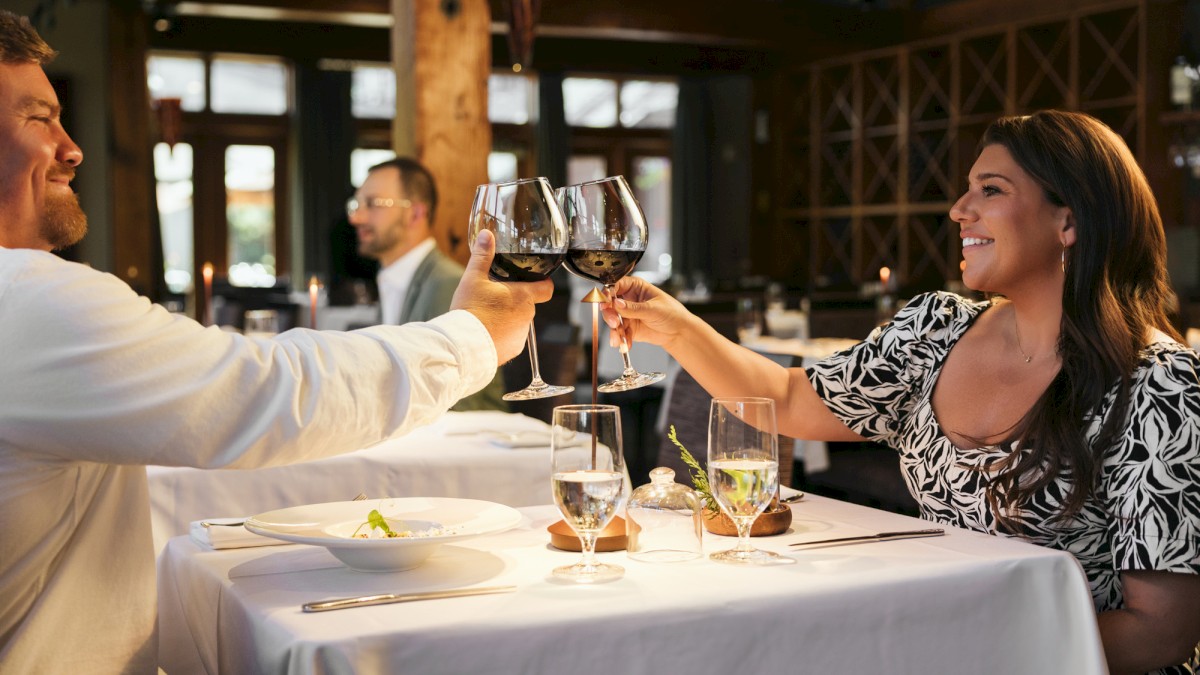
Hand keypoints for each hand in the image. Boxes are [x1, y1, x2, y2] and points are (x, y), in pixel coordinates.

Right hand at [452, 229, 552, 363]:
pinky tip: (487, 331)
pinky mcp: (513, 350)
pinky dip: (503, 335)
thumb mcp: (473, 278)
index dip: (543, 282)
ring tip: (488, 316)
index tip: (533, 280)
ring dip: (509, 318)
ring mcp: (521, 335)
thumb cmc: (469, 310)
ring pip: (519, 321)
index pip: (547, 288)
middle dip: (515, 300)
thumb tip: (486, 235)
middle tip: (495, 296)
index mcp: (523, 296)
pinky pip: (512, 338)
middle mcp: (527, 316)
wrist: (463, 345)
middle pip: (528, 303)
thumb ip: (482, 256)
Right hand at [601, 277, 691, 350]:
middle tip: (614, 323)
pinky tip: (626, 344)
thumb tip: (617, 303)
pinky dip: (621, 339)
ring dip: (615, 331)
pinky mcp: (629, 328)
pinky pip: (619, 333)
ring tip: (620, 339)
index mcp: (635, 287)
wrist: (679, 333)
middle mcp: (628, 299)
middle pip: (610, 304)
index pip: (616, 285)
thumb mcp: (653, 309)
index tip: (606, 302)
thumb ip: (634, 308)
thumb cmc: (672, 313)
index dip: (608, 293)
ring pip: (612, 320)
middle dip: (610, 315)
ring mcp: (627, 314)